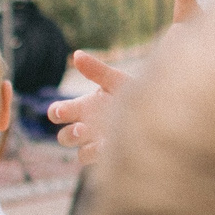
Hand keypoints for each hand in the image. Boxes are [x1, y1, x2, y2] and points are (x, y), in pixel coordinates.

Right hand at [47, 50, 128, 165]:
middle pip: (64, 138)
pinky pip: (99, 160)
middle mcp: (86, 127)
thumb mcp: (114, 80)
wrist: (159, 109)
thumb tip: (76, 55)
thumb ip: (96, 70)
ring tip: (96, 138)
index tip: (61, 111)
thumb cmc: (131, 92)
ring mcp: (97, 143)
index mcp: (83, 107)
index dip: (56, 113)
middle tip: (81, 128)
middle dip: (69, 134)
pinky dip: (102, 153)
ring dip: (83, 146)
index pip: (58, 113)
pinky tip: (112, 145)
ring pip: (79, 152)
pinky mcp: (111, 154)